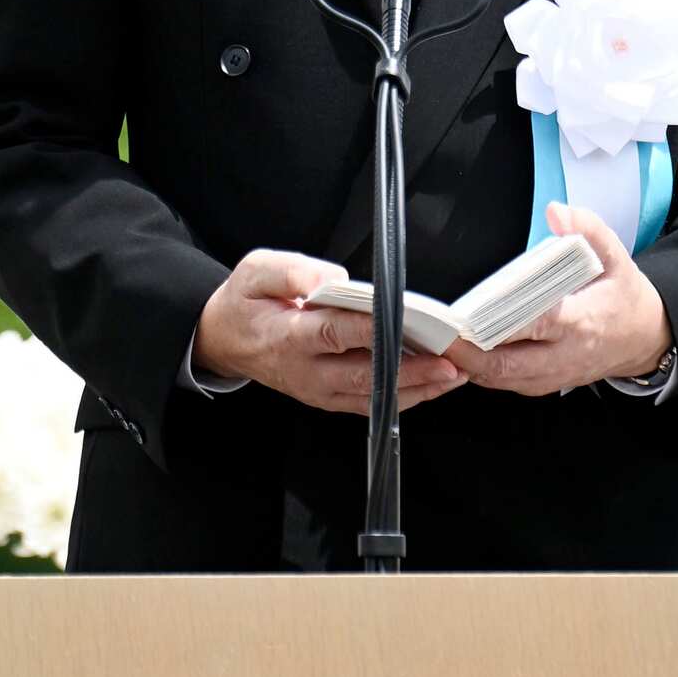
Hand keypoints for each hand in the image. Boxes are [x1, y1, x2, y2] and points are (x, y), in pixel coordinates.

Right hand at [194, 248, 466, 413]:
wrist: (225, 340)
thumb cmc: (245, 303)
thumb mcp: (256, 271)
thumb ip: (292, 271)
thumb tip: (331, 278)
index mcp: (289, 337)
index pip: (337, 332)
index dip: (374, 330)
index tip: (409, 324)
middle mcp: (307, 371)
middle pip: (364, 374)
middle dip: (411, 370)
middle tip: (449, 361)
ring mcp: (318, 390)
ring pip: (372, 397)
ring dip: (416, 388)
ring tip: (452, 375)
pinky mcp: (327, 398)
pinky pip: (369, 405)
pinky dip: (402, 399)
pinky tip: (430, 386)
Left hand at [446, 203, 672, 395]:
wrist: (644, 339)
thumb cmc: (624, 296)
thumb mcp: (616, 256)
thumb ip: (588, 229)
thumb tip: (557, 212)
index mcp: (581, 320)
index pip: (537, 323)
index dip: (501, 321)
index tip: (470, 314)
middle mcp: (564, 354)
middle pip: (508, 363)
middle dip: (468, 353)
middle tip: (438, 333)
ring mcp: (553, 374)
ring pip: (502, 379)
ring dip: (468, 365)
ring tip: (438, 343)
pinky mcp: (544, 383)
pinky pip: (506, 383)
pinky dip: (480, 372)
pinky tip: (459, 354)